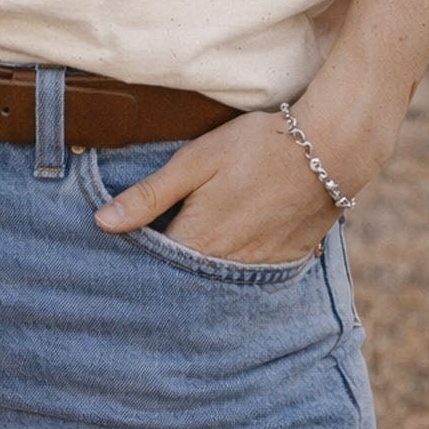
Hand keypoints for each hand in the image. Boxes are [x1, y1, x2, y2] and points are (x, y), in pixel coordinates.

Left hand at [92, 101, 391, 265]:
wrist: (327, 149)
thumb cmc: (254, 147)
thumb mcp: (194, 162)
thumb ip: (148, 196)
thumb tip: (102, 223)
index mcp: (198, 242)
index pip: (156, 268)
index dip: (138, 263)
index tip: (120, 263)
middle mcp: (226, 266)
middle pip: (186, 280)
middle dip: (169, 275)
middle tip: (151, 265)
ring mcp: (259, 268)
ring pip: (218, 281)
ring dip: (202, 274)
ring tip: (191, 258)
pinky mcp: (285, 261)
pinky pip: (251, 276)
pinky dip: (237, 270)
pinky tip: (231, 252)